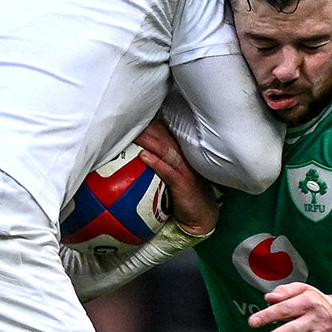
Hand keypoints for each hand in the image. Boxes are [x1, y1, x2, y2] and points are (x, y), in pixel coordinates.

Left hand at [134, 120, 218, 236]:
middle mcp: (183, 157)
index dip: (150, 122)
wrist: (203, 217)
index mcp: (179, 153)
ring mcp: (184, 169)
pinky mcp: (184, 183)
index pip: (164, 133)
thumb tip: (135, 158)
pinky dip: (156, 162)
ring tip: (134, 131)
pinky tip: (143, 156)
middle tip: (129, 117)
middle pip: (163, 137)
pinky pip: (168, 171)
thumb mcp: (172, 176)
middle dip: (147, 126)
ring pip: (165, 149)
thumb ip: (160, 165)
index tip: (133, 114)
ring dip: (149, 140)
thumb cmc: (185, 196)